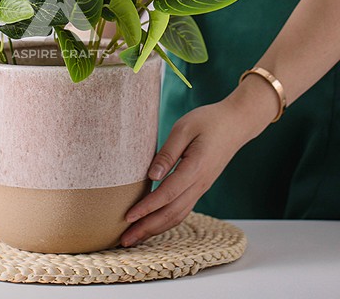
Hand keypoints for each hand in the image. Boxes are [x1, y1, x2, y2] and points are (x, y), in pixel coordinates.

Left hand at [120, 75, 278, 246]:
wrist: (237, 123)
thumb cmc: (209, 121)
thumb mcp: (184, 128)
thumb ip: (167, 153)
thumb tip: (151, 176)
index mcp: (195, 168)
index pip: (167, 194)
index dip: (146, 207)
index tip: (128, 217)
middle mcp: (200, 184)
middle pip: (171, 213)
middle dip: (146, 228)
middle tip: (124, 240)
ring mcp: (201, 187)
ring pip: (178, 216)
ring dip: (155, 229)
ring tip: (134, 238)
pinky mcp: (200, 187)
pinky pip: (182, 209)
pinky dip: (166, 221)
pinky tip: (152, 224)